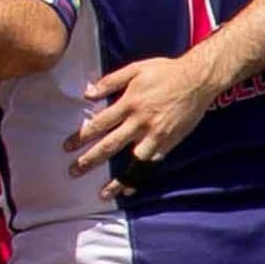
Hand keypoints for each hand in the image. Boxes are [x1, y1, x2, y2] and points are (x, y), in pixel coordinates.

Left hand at [68, 51, 227, 174]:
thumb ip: (109, 82)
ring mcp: (155, 135)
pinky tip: (130, 189)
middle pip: (110, 146)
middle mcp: (140, 123)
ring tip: (103, 194)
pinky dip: (140, 178)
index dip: (81, 136)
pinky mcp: (169, 143)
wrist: (198, 79)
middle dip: (89, 161)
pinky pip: (152, 164)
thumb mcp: (135, 69)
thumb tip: (86, 94)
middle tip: (73, 172)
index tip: (66, 148)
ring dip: (117, 179)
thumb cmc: (165, 72)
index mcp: (129, 104)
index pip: (99, 124)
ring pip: (132, 162)